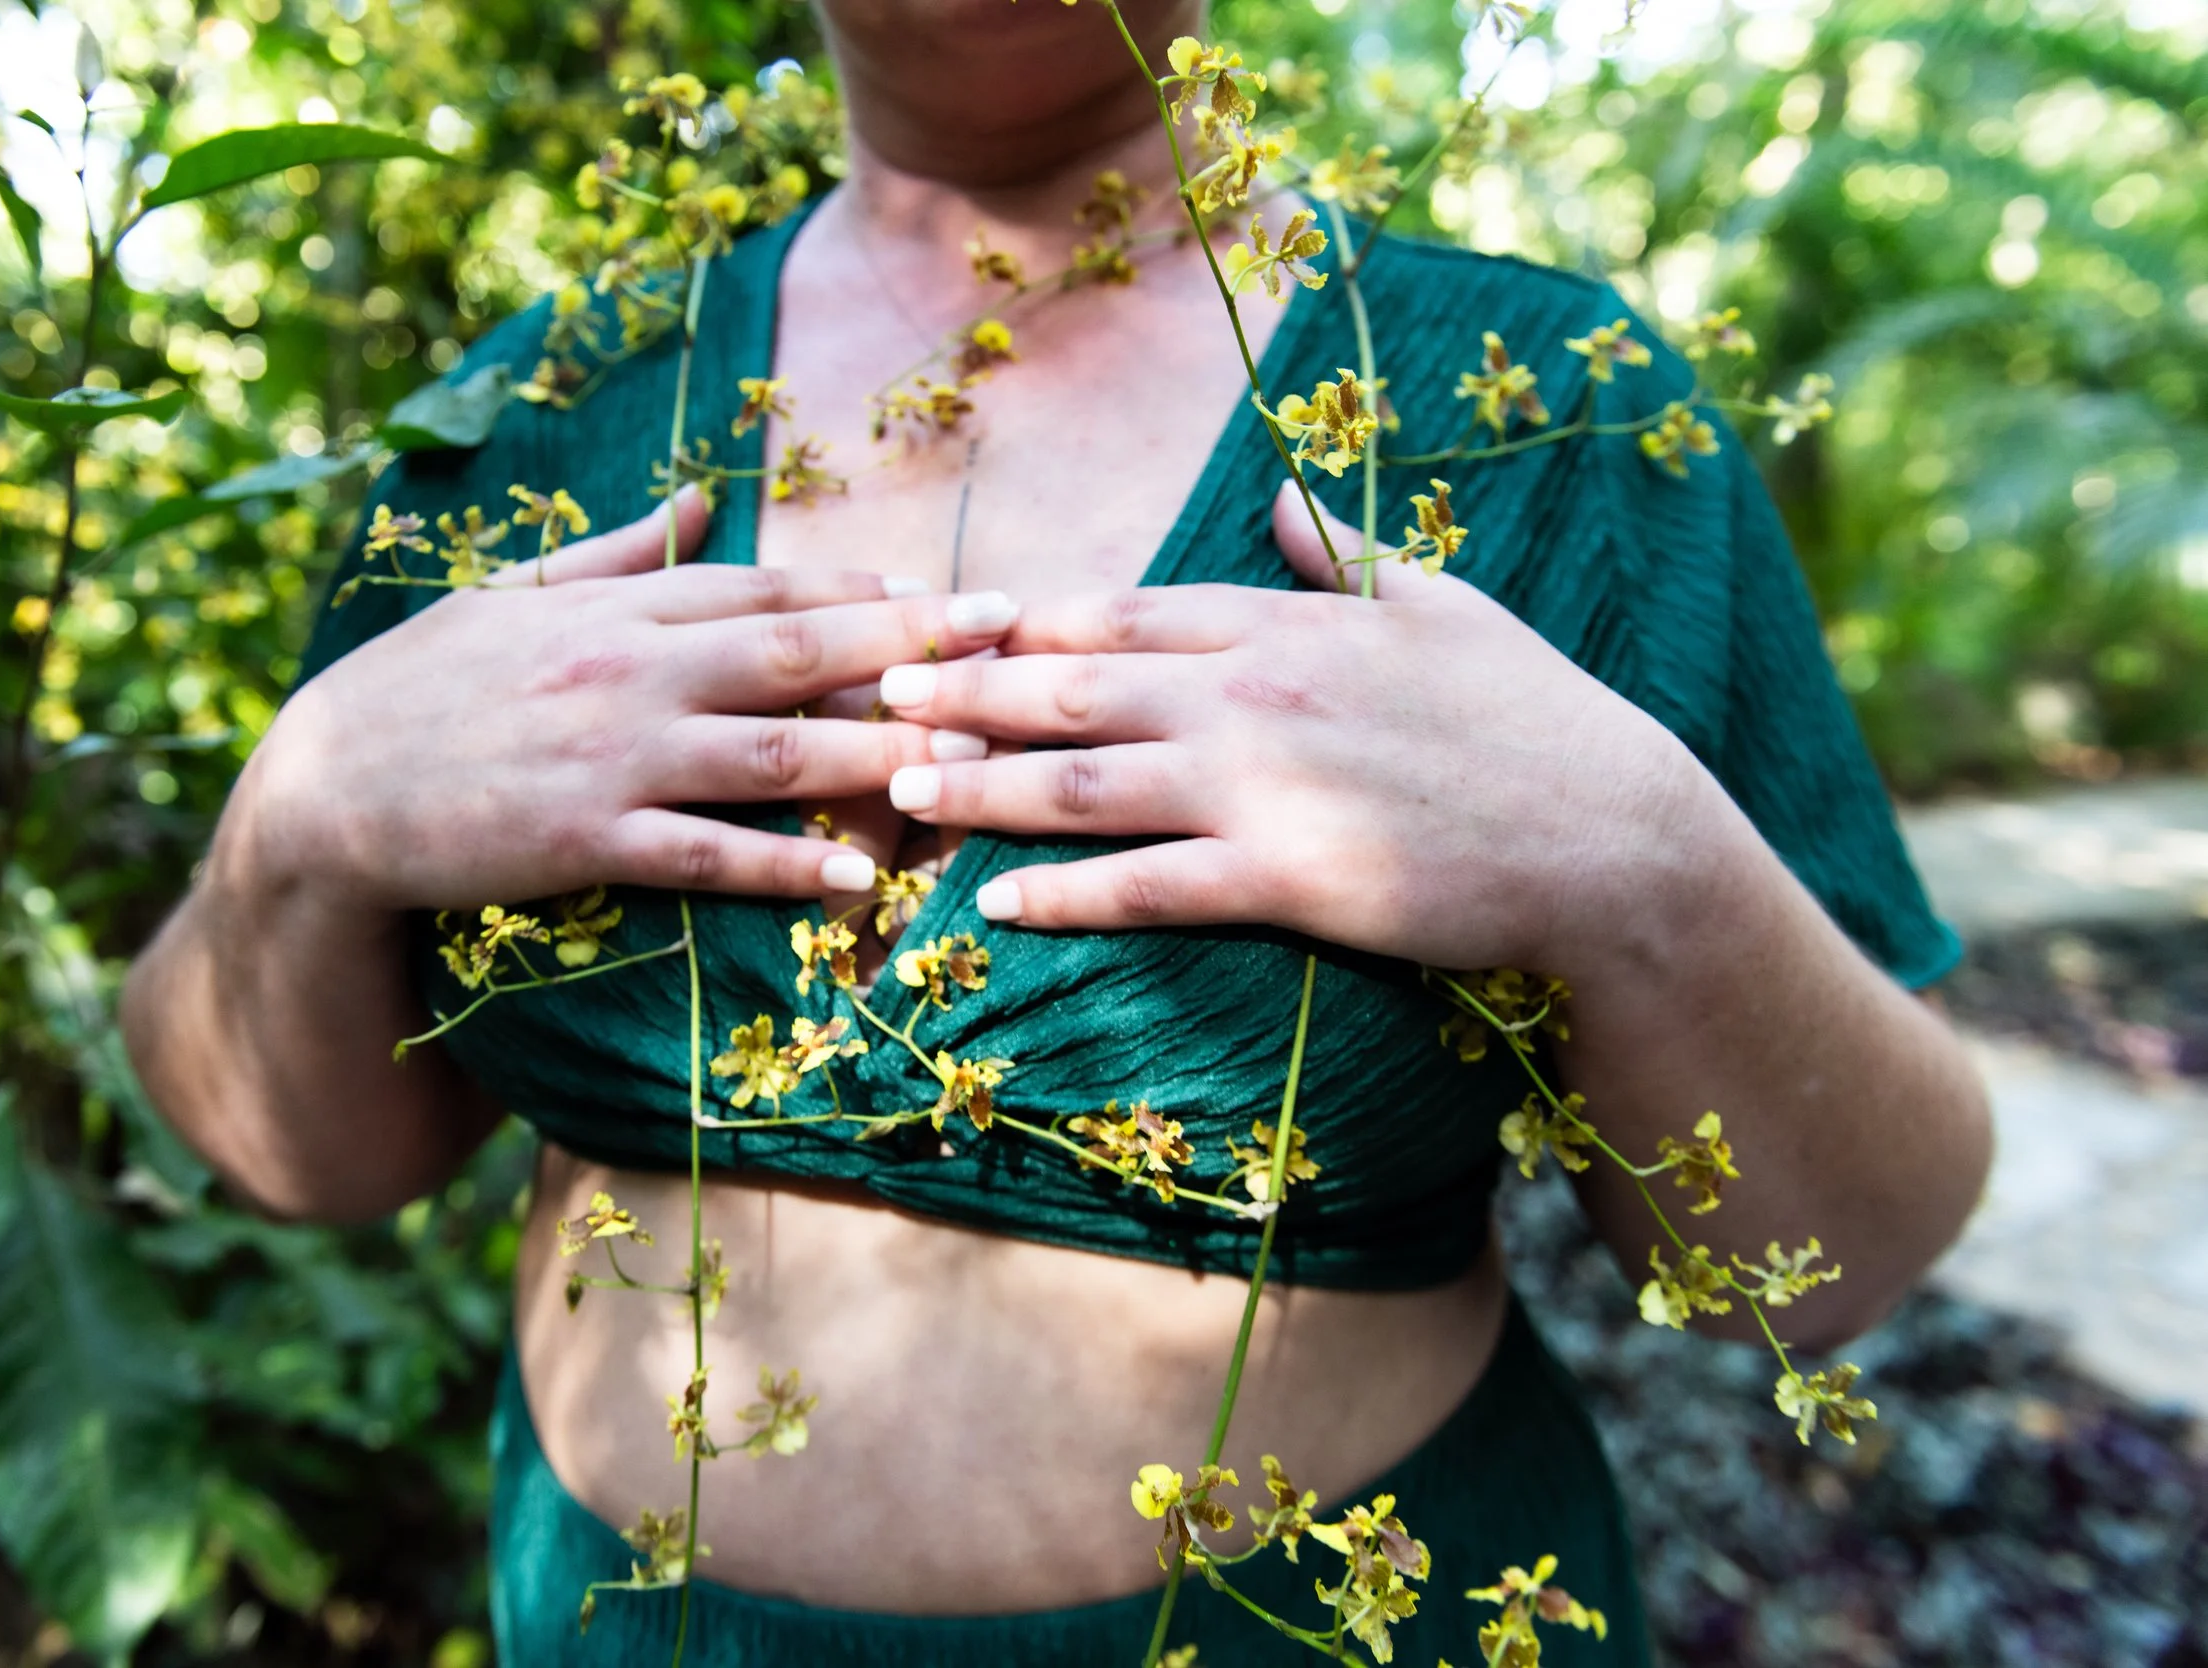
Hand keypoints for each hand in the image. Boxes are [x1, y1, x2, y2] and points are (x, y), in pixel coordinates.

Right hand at [236, 487, 1015, 910]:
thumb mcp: (513, 597)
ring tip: (971, 761)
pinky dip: (787, 862)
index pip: (767, 591)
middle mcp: (629, 670)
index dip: (869, 596)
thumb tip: (702, 500)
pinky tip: (861, 876)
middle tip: (1008, 643)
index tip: (952, 598)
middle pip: (796, 652)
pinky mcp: (584, 840)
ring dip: (879, 754)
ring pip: (772, 749)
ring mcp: (610, 756)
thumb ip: (620, 554)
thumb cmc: (421, 690)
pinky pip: (706, 851)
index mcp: (618, 610)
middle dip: (912, 647)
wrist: (323, 794)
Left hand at [871, 478, 1720, 973]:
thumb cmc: (1533, 717)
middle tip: (876, 696)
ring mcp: (1264, 787)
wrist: (1613, 835)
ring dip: (979, 789)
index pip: (1120, 610)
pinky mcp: (1288, 878)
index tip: (942, 623)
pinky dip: (1064, 894)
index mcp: (1283, 624)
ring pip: (1084, 782)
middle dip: (961, 694)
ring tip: (899, 794)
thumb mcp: (1440, 605)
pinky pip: (1148, 887)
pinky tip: (996, 903)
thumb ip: (1341, 553)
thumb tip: (1280, 494)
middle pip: (1071, 686)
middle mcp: (1253, 694)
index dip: (1017, 621)